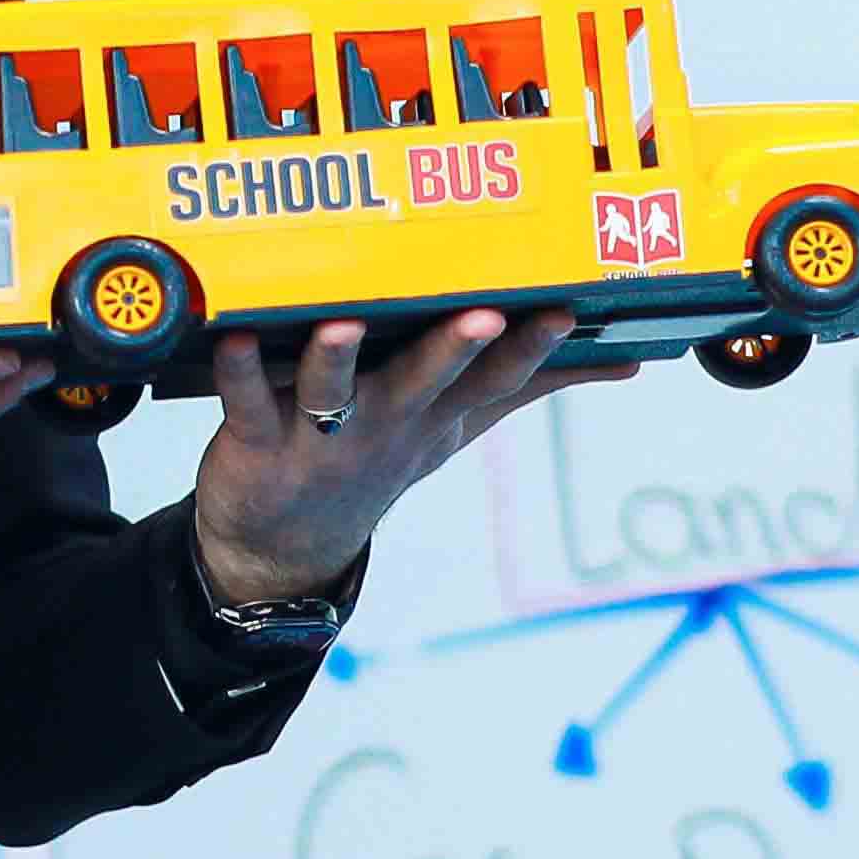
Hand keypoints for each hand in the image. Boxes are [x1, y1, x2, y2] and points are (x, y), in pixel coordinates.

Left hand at [187, 311, 596, 601]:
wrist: (284, 546)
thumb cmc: (380, 457)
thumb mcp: (459, 428)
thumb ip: (530, 385)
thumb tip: (626, 364)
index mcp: (436, 415)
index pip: (494, 381)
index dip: (531, 349)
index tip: (565, 312)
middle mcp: (386, 422)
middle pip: (425, 381)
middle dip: (456, 348)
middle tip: (485, 314)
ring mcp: (322, 435)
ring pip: (333, 388)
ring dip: (338, 356)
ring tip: (346, 323)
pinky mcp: (258, 438)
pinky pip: (246, 400)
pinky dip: (237, 369)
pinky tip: (232, 334)